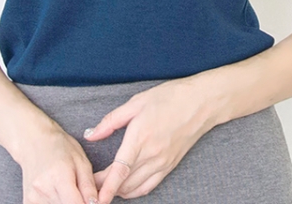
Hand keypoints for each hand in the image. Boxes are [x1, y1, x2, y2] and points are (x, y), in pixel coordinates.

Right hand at [17, 121, 99, 203]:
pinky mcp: (28, 202)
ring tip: (67, 187)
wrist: (34, 141)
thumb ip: (89, 186)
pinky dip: (57, 202)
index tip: (91, 199)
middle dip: (78, 202)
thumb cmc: (60, 146)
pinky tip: (57, 191)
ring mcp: (33, 197)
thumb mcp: (81, 161)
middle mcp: (43, 189)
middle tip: (78, 189)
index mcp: (59, 176)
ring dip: (67, 202)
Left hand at [83, 76, 214, 203]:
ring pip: (136, 188)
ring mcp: (163, 163)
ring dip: (119, 191)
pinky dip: (135, 191)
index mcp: (140, 137)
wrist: (200, 103)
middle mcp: (152, 155)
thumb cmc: (168, 97)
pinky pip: (149, 186)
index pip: (120, 170)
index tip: (95, 197)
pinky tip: (125, 187)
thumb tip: (90, 135)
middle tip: (90, 182)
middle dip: (105, 187)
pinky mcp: (170, 166)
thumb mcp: (136, 102)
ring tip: (104, 186)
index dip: (106, 187)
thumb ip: (111, 120)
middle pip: (124, 182)